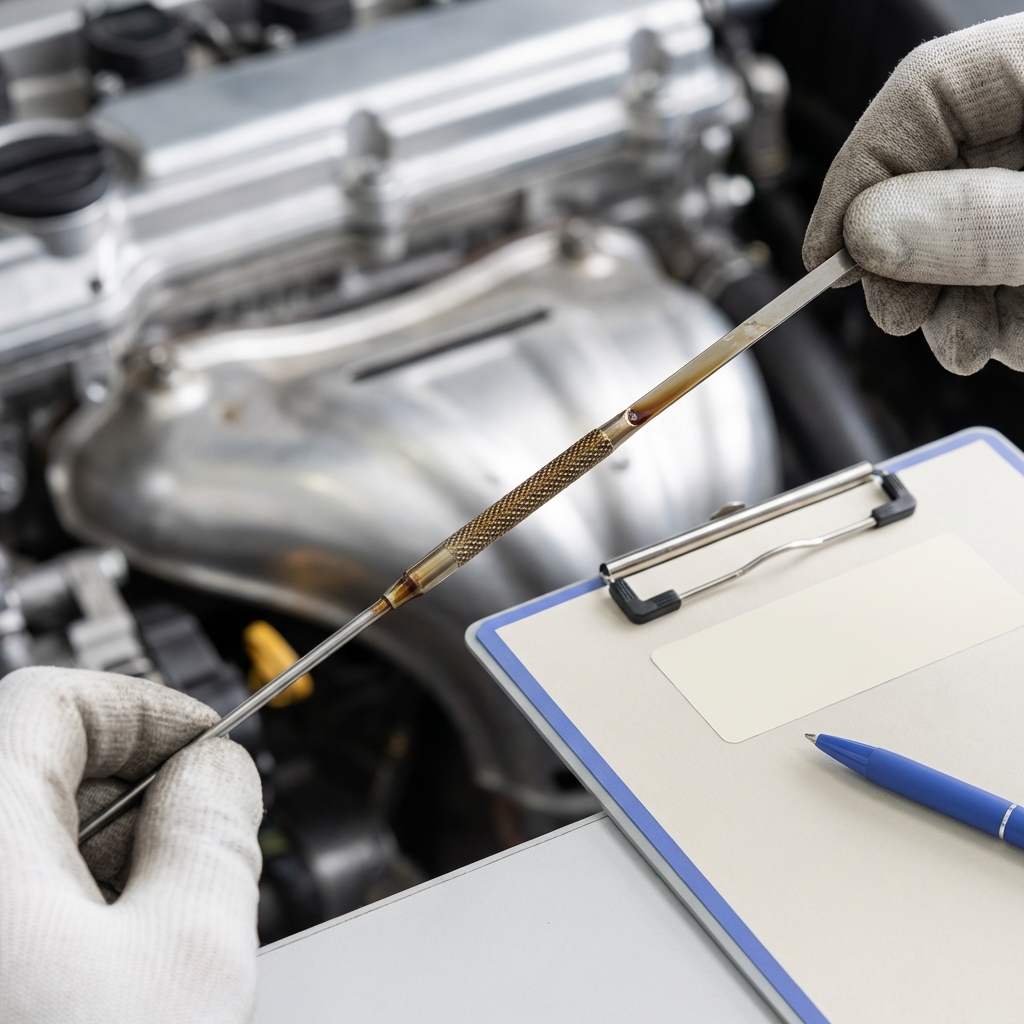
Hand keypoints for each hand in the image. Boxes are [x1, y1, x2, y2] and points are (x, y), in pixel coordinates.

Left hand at [0, 666, 262, 1023]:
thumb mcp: (188, 957)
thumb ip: (216, 828)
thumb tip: (217, 770)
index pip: (54, 701)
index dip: (149, 712)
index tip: (207, 748)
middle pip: (38, 773)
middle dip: (134, 801)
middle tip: (198, 857)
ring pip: (23, 848)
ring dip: (99, 870)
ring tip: (152, 944)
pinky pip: (10, 914)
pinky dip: (59, 923)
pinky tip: (102, 986)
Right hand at [803, 14, 1023, 373]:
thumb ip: (977, 221)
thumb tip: (867, 231)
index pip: (921, 94)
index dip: (858, 177)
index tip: (823, 256)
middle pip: (935, 174)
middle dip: (908, 262)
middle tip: (900, 314)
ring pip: (966, 234)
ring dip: (953, 305)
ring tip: (972, 342)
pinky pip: (1008, 269)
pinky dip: (1000, 316)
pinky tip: (1014, 335)